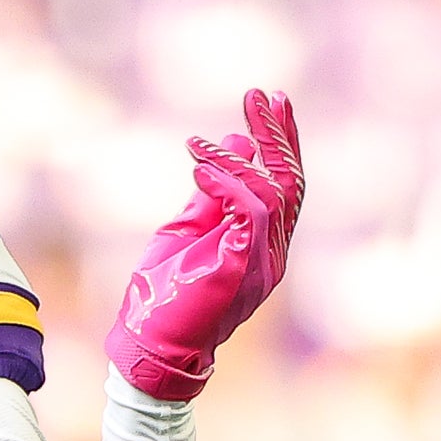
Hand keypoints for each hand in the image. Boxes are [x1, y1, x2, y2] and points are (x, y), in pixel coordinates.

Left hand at [105, 90, 303, 401]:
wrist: (148, 346)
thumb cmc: (162, 295)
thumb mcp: (187, 228)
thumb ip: (213, 192)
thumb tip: (234, 145)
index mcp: (263, 243)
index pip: (286, 184)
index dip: (281, 141)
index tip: (269, 101)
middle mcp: (274, 252)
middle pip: (292, 182)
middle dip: (277, 134)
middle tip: (260, 94)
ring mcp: (265, 262)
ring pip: (277, 192)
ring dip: (247, 153)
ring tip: (216, 130)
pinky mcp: (246, 266)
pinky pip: (254, 209)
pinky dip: (229, 179)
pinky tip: (201, 164)